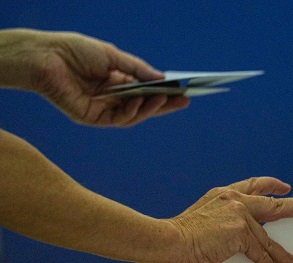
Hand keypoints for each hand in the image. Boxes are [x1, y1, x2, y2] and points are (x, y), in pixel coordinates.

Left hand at [17, 29, 188, 125]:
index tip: (183, 90)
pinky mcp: (93, 118)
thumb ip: (137, 69)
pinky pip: (119, 119)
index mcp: (116, 81)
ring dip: (150, 108)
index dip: (164, 92)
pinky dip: (131, 112)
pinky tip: (138, 101)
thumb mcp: (113, 56)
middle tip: (184, 101)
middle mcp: (112, 97)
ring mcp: (103, 109)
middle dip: (164, 104)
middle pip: (144, 106)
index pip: (145, 91)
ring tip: (163, 98)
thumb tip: (161, 77)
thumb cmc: (75, 51)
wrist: (47, 57)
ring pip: (134, 115)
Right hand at [167, 177, 292, 262]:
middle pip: (277, 205)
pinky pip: (260, 254)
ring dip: (286, 255)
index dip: (273, 186)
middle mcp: (236, 200)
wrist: (168, 240)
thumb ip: (226, 224)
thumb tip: (243, 243)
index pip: (255, 185)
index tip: (286, 188)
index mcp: (225, 194)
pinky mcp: (240, 234)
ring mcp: (240, 216)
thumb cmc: (180, 236)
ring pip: (271, 239)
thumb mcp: (204, 221)